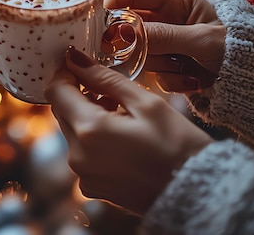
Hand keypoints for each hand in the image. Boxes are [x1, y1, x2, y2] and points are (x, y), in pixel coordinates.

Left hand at [45, 47, 212, 214]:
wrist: (198, 194)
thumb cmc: (179, 147)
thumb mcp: (146, 103)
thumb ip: (105, 79)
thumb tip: (75, 59)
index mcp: (89, 130)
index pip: (55, 92)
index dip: (65, 74)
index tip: (81, 67)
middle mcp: (77, 156)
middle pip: (62, 112)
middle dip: (79, 96)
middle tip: (111, 91)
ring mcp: (82, 175)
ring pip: (72, 132)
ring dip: (87, 118)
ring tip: (122, 115)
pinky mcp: (91, 187)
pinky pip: (82, 154)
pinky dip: (94, 141)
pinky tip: (121, 139)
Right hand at [105, 0, 225, 91]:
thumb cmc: (237, 48)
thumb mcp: (200, 39)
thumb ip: (161, 36)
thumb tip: (123, 32)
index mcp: (178, 2)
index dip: (116, 1)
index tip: (98, 16)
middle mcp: (168, 22)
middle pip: (131, 26)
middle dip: (133, 41)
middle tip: (128, 51)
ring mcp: (168, 46)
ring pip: (141, 53)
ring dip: (160, 64)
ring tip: (185, 68)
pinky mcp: (170, 68)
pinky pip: (155, 74)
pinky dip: (171, 79)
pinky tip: (193, 79)